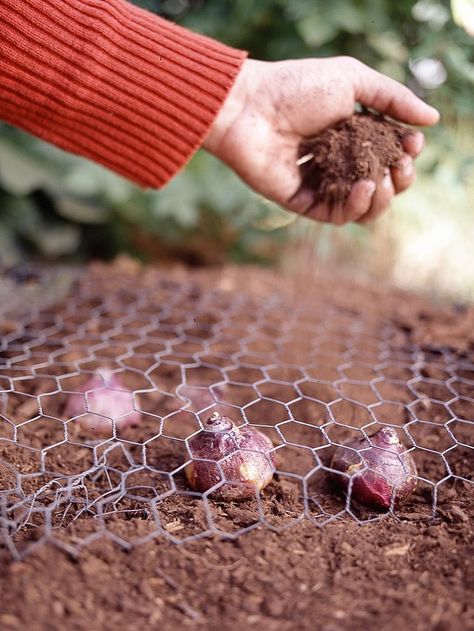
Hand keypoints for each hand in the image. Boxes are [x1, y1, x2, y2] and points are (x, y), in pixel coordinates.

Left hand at [203, 57, 438, 224]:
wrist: (249, 107)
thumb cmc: (295, 88)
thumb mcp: (352, 80)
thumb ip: (392, 98)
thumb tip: (430, 120)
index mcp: (350, 134)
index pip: (388, 155)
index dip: (405, 156)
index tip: (411, 145)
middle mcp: (337, 162)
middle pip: (380, 186)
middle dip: (400, 181)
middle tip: (400, 168)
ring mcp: (318, 183)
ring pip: (360, 208)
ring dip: (381, 200)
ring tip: (383, 183)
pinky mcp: (300, 201)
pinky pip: (334, 216)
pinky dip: (355, 208)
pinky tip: (364, 189)